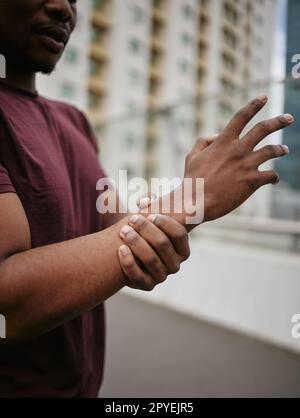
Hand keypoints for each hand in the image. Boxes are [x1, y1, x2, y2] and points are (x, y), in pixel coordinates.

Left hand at [118, 214, 189, 290]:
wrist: (129, 254)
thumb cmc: (143, 233)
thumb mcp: (150, 220)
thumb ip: (150, 209)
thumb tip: (144, 202)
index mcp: (182, 249)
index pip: (179, 234)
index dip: (165, 223)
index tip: (151, 214)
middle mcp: (175, 264)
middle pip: (163, 244)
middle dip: (146, 229)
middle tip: (132, 219)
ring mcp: (162, 276)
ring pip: (151, 259)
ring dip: (136, 243)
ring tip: (124, 230)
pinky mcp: (147, 285)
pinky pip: (138, 276)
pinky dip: (129, 262)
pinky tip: (121, 249)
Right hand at [184, 96, 293, 223]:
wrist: (196, 202)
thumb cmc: (192, 181)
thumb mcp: (192, 156)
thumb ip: (204, 141)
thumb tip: (216, 136)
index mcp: (223, 141)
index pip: (241, 117)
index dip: (254, 105)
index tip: (263, 97)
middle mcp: (238, 149)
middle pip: (263, 129)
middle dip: (278, 121)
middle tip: (289, 118)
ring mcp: (247, 164)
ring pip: (271, 150)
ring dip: (280, 149)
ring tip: (284, 150)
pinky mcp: (252, 181)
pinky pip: (271, 175)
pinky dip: (275, 177)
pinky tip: (274, 179)